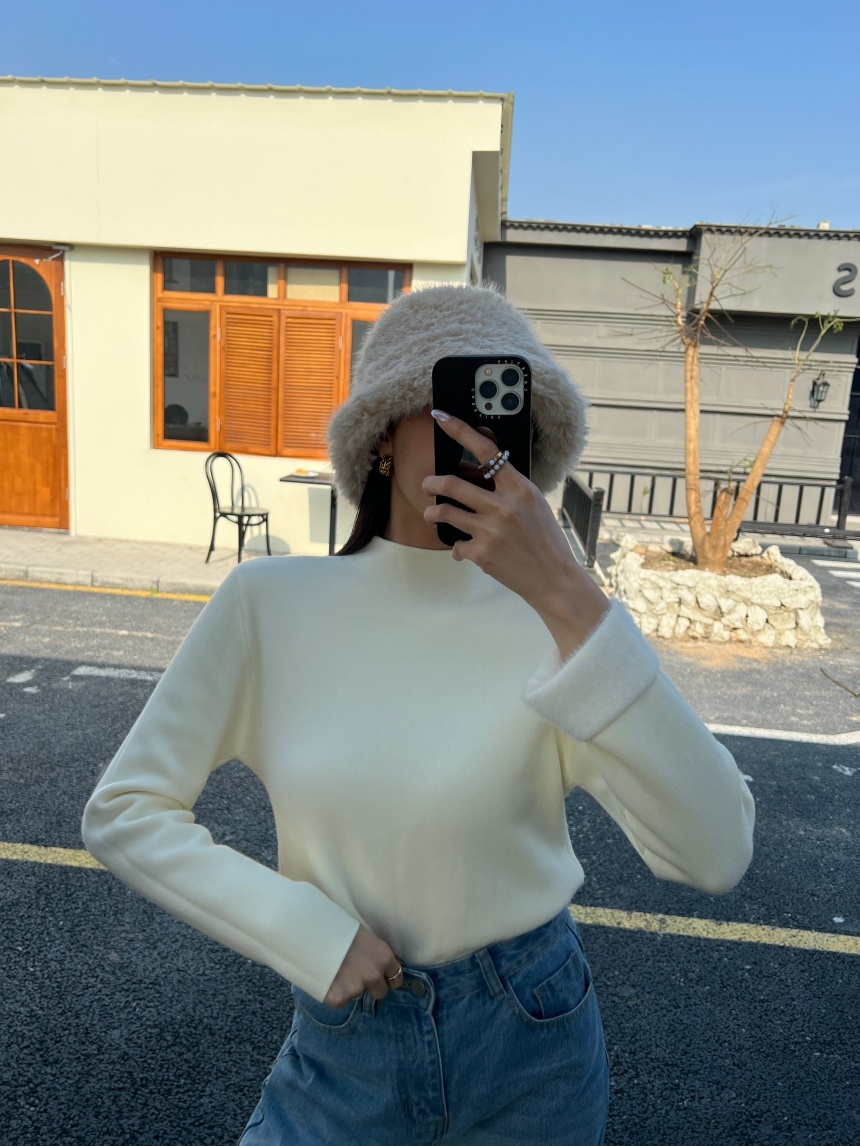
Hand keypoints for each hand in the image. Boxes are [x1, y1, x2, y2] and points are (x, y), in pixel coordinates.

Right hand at [323, 924, 403, 1007]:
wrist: (314, 933)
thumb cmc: (340, 928)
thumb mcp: (365, 937)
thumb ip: (375, 955)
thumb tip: (380, 966)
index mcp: (384, 957)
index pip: (396, 977)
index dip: (387, 978)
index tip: (381, 977)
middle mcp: (374, 974)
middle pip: (381, 992)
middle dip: (371, 986)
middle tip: (356, 975)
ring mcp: (357, 987)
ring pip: (358, 994)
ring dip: (350, 987)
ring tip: (337, 971)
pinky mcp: (339, 997)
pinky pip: (340, 1000)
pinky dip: (334, 993)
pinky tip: (328, 978)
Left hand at [422, 409, 580, 611]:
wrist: (554, 579)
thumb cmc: (546, 541)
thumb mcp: (534, 505)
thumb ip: (508, 489)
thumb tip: (475, 475)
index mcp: (520, 489)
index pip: (486, 451)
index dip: (460, 430)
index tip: (441, 418)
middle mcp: (503, 506)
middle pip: (452, 484)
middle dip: (432, 483)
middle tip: (427, 484)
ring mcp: (489, 530)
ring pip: (443, 513)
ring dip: (432, 513)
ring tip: (432, 515)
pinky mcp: (481, 553)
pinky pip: (455, 546)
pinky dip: (457, 549)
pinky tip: (465, 551)